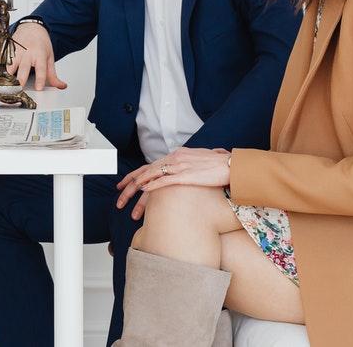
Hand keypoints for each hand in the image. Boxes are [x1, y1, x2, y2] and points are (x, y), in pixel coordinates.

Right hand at [1, 21, 67, 90]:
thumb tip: (61, 86)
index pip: (41, 68)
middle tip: (17, 90)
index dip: (40, 79)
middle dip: (19, 80)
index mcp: (40, 55)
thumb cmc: (41, 44)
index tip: (38, 88)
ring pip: (9, 67)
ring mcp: (15, 53)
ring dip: (5, 78)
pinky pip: (1, 65)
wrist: (31, 27)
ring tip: (1, 88)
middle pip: (23, 68)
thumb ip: (53, 74)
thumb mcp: (49, 57)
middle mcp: (27, 54)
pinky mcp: (7, 53)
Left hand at [114, 147, 230, 219]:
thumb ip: (193, 164)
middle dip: (129, 182)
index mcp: (178, 155)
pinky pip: (164, 181)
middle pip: (146, 170)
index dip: (137, 174)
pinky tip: (143, 191)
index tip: (126, 182)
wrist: (234, 166)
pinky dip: (152, 186)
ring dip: (136, 189)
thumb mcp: (202, 162)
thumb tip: (190, 170)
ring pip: (151, 176)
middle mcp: (175, 158)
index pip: (151, 165)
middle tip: (118, 191)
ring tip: (125, 197)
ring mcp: (180, 166)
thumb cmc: (222, 166)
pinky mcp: (186, 175)